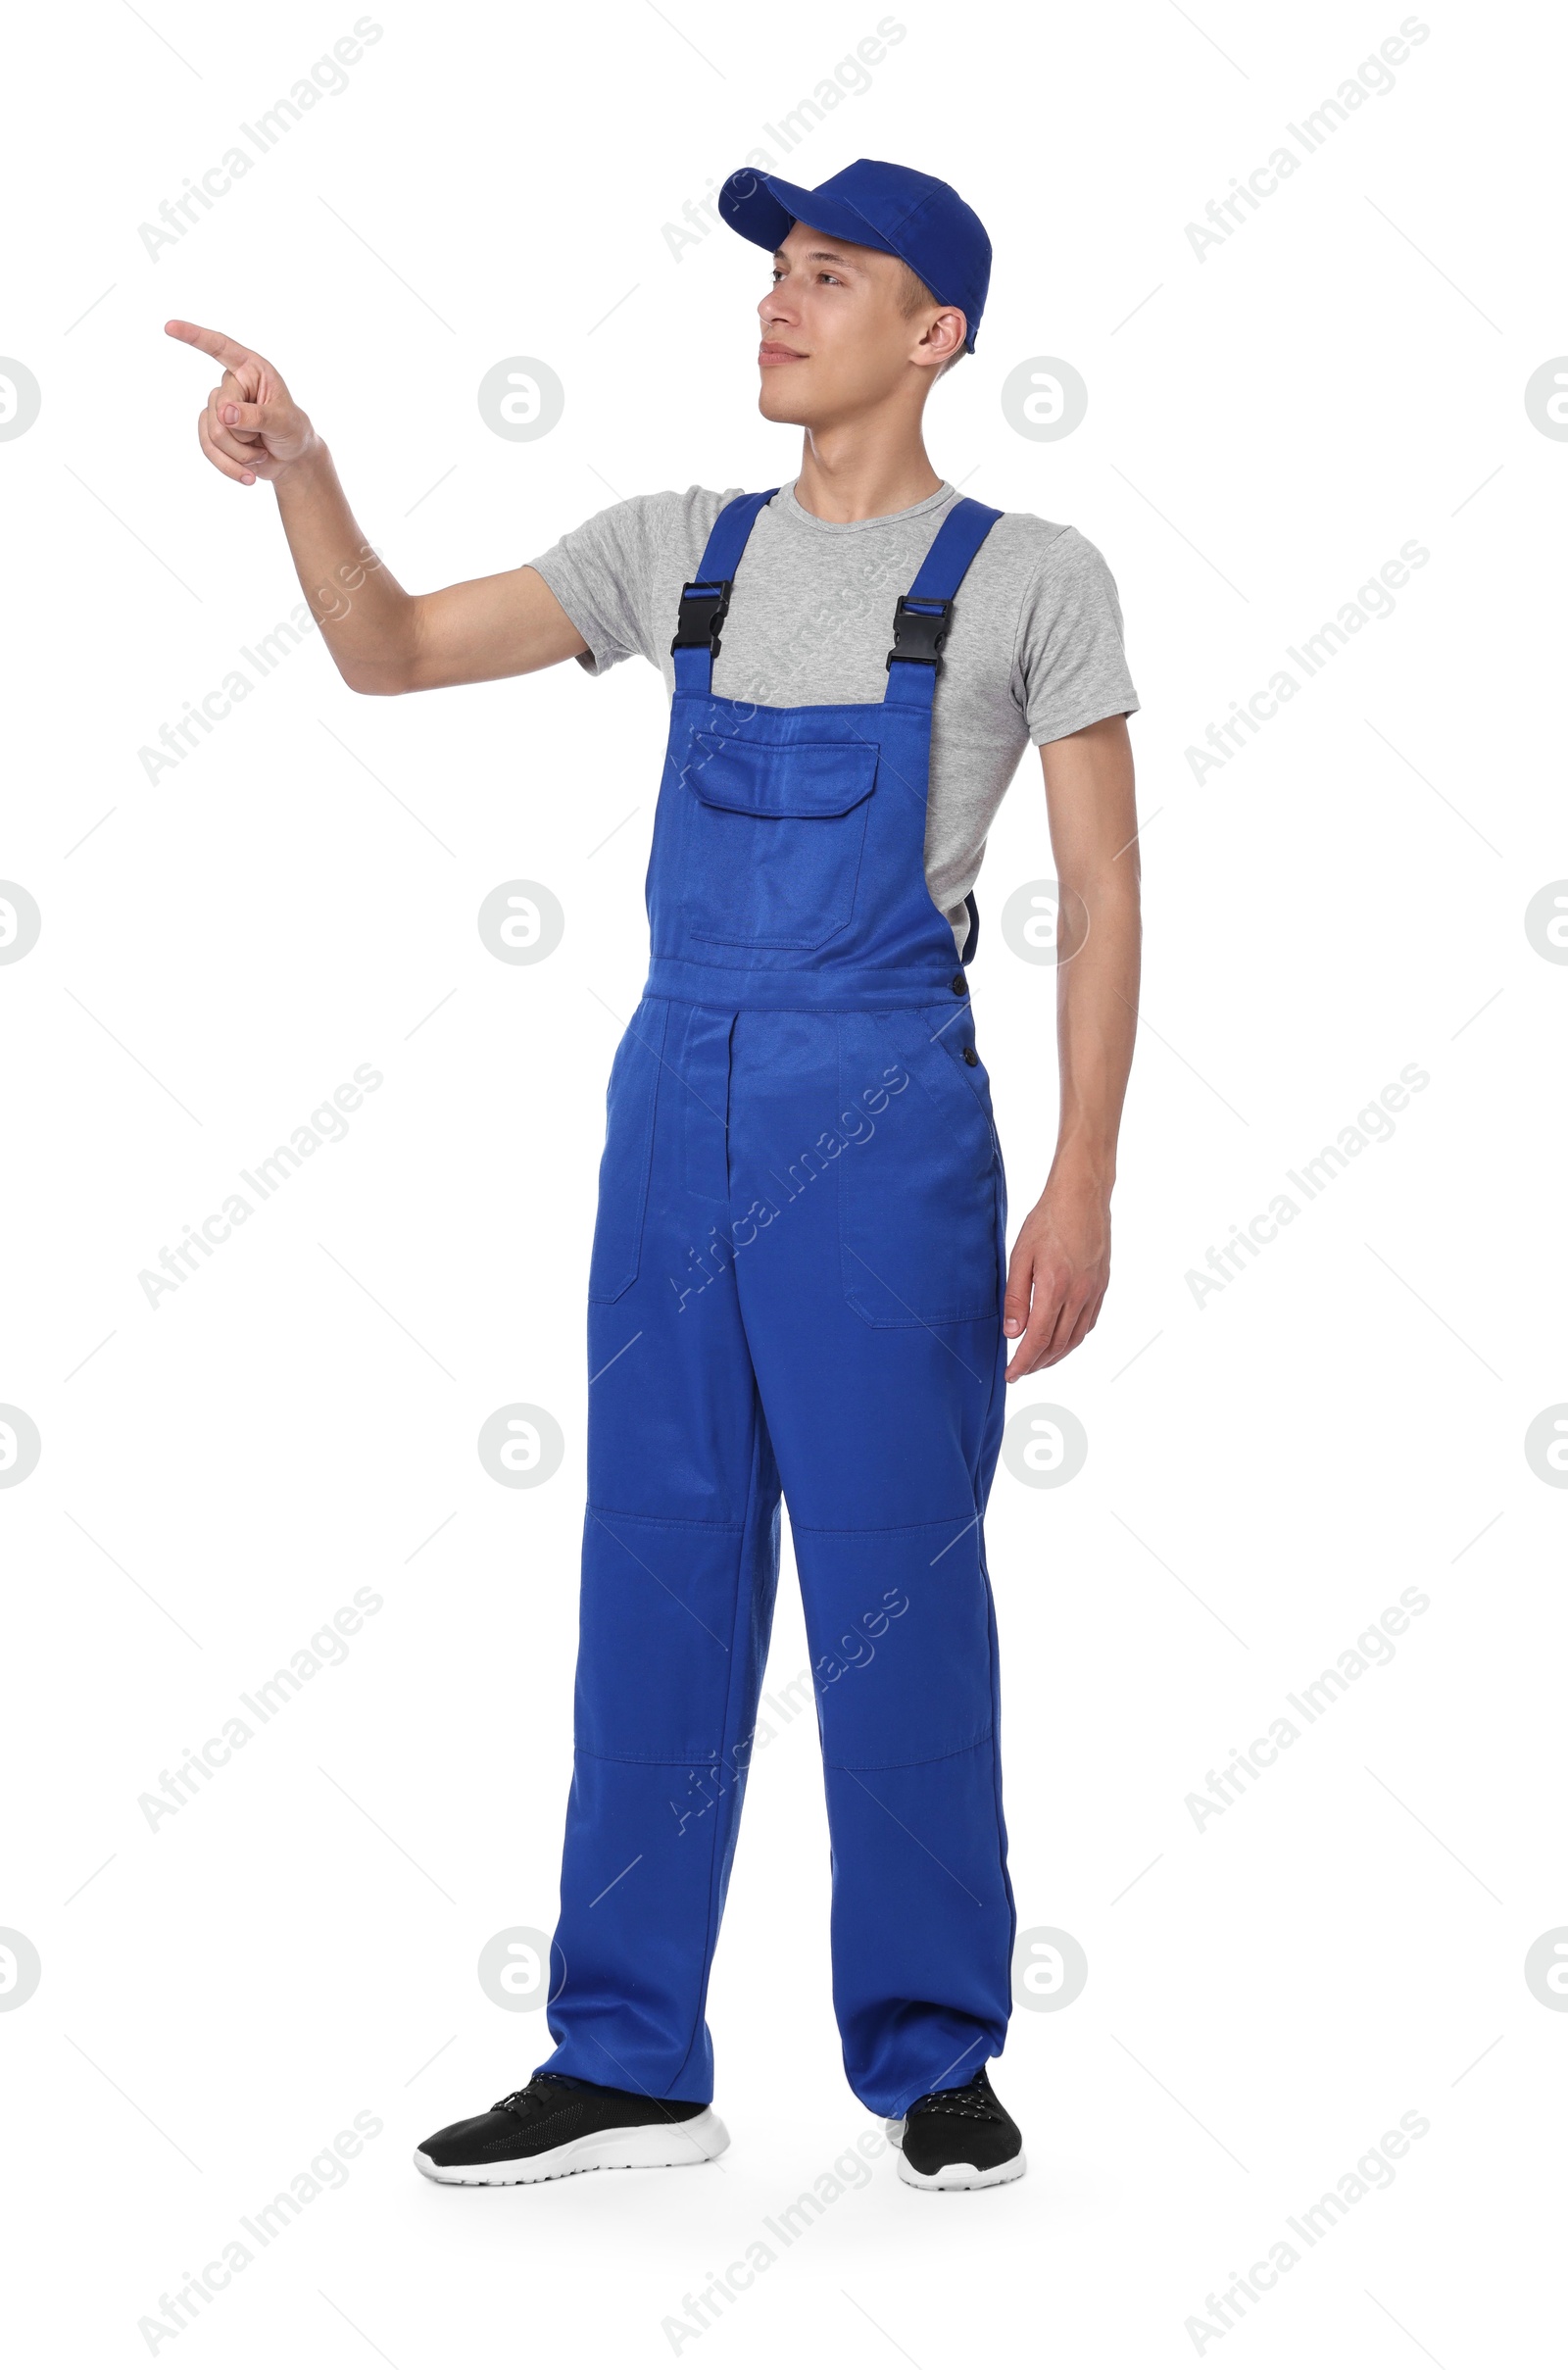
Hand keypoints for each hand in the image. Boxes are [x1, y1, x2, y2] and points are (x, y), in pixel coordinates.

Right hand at [165, 319, 318, 486]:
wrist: (291, 459)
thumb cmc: (293, 431)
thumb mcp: (283, 422)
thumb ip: (256, 416)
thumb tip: (224, 413)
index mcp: (251, 369)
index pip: (219, 347)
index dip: (194, 336)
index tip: (169, 327)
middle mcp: (232, 383)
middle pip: (219, 408)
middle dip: (243, 435)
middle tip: (265, 441)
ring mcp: (219, 406)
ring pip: (213, 432)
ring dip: (240, 453)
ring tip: (260, 453)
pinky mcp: (212, 428)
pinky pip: (208, 448)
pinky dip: (229, 466)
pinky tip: (248, 476)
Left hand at [1003, 1175, 1110, 1379]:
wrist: (1082, 1197)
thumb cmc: (1047, 1221)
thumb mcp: (1020, 1256)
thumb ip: (1016, 1297)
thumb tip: (1012, 1333)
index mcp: (1055, 1288)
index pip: (1038, 1339)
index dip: (1023, 1362)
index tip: (1011, 1375)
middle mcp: (1079, 1295)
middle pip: (1058, 1345)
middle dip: (1037, 1364)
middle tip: (1020, 1371)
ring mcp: (1094, 1292)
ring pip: (1076, 1338)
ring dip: (1056, 1356)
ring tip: (1038, 1362)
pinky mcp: (1101, 1286)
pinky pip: (1088, 1323)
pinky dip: (1073, 1339)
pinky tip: (1062, 1341)